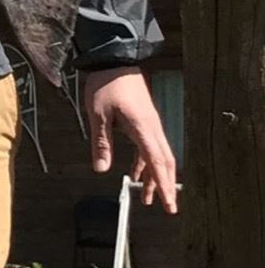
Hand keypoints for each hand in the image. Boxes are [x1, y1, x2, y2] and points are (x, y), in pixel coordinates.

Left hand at [82, 67, 178, 213]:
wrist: (116, 59)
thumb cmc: (106, 84)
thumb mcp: (98, 114)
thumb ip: (101, 142)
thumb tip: (101, 169)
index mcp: (143, 127)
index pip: (156, 162)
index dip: (162, 185)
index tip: (168, 204)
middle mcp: (151, 127)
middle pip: (163, 162)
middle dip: (164, 185)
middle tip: (166, 208)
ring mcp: (149, 124)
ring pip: (157, 156)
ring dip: (153, 177)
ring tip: (146, 198)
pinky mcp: (143, 121)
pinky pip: (148, 147)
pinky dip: (144, 163)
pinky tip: (135, 175)